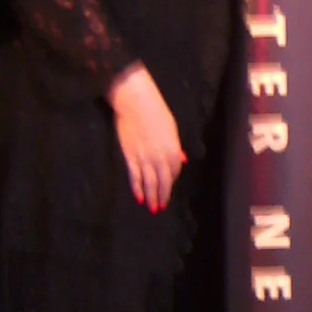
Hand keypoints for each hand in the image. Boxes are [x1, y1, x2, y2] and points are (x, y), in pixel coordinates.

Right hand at [110, 66, 184, 213]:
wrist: (135, 102)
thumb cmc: (155, 111)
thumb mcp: (171, 128)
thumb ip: (175, 146)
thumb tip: (181, 159)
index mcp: (173, 150)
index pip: (174, 171)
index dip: (171, 180)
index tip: (168, 185)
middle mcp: (160, 158)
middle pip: (163, 181)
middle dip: (163, 195)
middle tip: (161, 207)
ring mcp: (145, 159)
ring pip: (150, 183)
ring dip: (152, 197)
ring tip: (152, 208)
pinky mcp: (130, 158)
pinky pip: (135, 177)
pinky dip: (137, 189)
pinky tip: (139, 197)